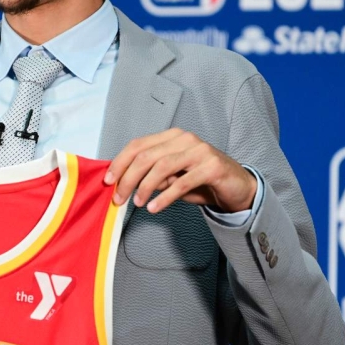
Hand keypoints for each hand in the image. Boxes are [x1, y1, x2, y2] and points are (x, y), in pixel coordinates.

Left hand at [105, 128, 257, 213]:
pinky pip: (182, 182)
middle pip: (146, 156)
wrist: (236, 188)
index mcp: (172, 136)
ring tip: (137, 204)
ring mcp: (200, 151)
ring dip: (144, 187)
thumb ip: (151, 176)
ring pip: (162, 167)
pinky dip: (165, 197)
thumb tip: (123, 184)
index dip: (120, 162)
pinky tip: (154, 208)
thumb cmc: (201, 181)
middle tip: (119, 198)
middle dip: (128, 178)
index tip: (108, 181)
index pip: (138, 145)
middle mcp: (185, 139)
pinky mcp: (212, 167)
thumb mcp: (172, 178)